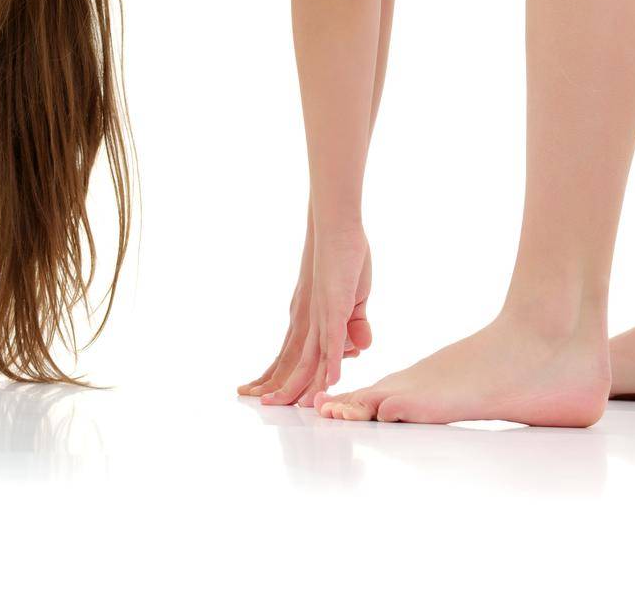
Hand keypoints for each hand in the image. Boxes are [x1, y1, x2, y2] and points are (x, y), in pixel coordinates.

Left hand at [258, 224, 371, 407]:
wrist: (338, 228)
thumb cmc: (345, 258)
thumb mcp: (354, 298)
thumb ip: (355, 324)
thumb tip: (361, 346)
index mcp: (315, 319)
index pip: (304, 355)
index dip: (296, 376)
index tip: (285, 397)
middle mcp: (313, 320)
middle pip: (301, 361)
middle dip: (288, 385)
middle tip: (272, 407)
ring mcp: (324, 315)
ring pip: (314, 357)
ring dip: (308, 383)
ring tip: (304, 406)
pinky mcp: (336, 306)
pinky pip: (333, 340)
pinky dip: (332, 362)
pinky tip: (331, 381)